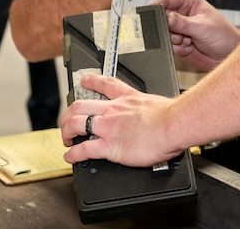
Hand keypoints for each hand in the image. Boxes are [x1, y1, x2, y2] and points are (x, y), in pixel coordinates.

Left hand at [60, 75, 180, 166]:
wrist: (173, 125)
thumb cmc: (171, 116)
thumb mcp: (156, 102)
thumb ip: (148, 108)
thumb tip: (156, 114)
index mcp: (126, 98)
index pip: (104, 84)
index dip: (90, 81)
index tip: (84, 81)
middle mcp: (113, 110)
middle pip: (80, 105)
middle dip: (68, 114)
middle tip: (67, 121)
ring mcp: (108, 127)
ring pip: (75, 124)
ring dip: (66, 132)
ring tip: (66, 139)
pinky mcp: (109, 146)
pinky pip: (84, 149)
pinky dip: (73, 154)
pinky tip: (70, 157)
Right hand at [155, 0, 239, 71]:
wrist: (229, 55)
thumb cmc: (224, 35)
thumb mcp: (202, 27)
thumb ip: (181, 23)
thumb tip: (165, 17)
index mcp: (190, 1)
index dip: (157, 6)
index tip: (151, 15)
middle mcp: (183, 14)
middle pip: (162, 18)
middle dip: (168, 28)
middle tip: (179, 34)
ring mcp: (181, 29)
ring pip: (164, 33)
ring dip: (174, 40)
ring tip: (188, 41)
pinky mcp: (180, 42)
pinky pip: (169, 45)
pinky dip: (177, 48)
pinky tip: (189, 47)